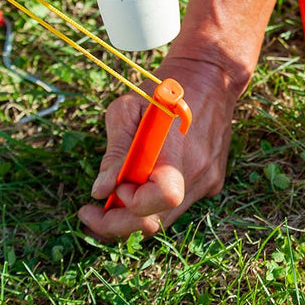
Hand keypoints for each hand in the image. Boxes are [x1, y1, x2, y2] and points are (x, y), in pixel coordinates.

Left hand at [79, 55, 244, 240]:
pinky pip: (179, 206)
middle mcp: (198, 174)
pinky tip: (143, 184)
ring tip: (110, 203)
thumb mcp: (127, 110)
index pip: (158, 200)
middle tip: (91, 216)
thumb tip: (100, 191)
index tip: (106, 192)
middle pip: (157, 223)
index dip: (128, 204)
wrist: (211, 77)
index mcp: (177, 153)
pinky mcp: (212, 183)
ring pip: (166, 219)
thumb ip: (115, 153)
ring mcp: (208, 181)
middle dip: (117, 227)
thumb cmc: (163, 91)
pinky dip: (155, 204)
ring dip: (134, 218)